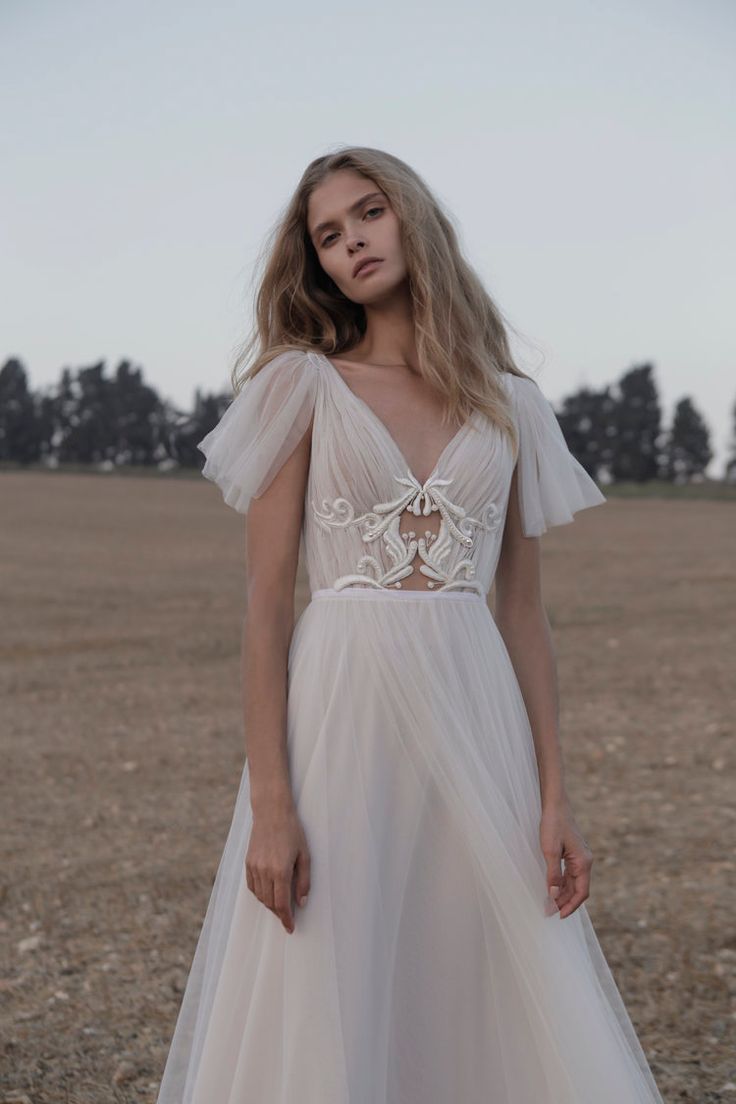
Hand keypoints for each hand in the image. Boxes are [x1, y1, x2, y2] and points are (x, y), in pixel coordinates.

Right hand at [245, 804, 310, 933]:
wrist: (272, 812)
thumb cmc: (292, 831)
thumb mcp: (305, 855)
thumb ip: (303, 881)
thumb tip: (301, 903)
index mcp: (280, 871)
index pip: (282, 904)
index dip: (286, 919)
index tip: (290, 928)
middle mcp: (264, 871)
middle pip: (270, 902)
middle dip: (279, 913)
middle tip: (288, 917)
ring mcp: (254, 867)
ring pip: (260, 896)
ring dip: (270, 904)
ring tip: (280, 905)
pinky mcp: (248, 863)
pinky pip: (252, 886)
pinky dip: (259, 894)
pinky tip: (267, 893)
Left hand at [539, 799, 592, 918]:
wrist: (555, 805)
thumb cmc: (553, 825)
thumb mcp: (550, 851)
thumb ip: (553, 874)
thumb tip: (553, 896)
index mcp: (583, 862)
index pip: (581, 892)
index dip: (571, 906)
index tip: (558, 916)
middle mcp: (585, 862)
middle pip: (578, 889)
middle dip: (565, 902)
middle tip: (549, 912)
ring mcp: (580, 858)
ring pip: (574, 883)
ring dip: (563, 894)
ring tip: (549, 903)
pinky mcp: (573, 854)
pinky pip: (570, 874)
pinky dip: (562, 883)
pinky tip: (552, 888)